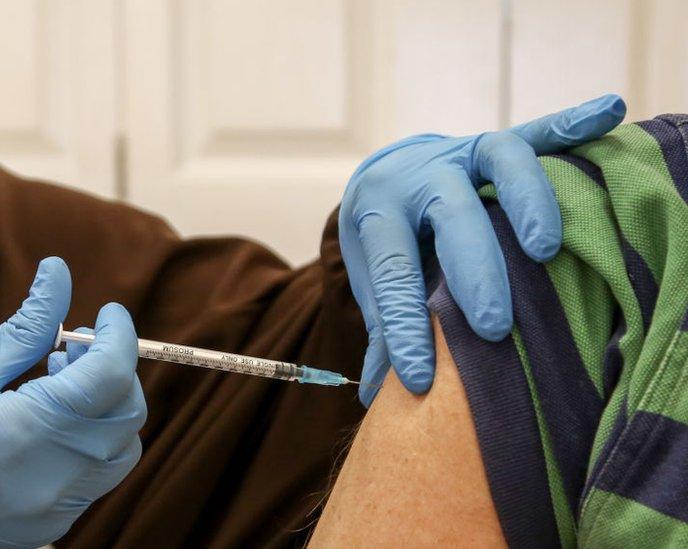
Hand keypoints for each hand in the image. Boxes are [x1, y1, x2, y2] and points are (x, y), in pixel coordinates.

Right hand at [0, 257, 145, 547]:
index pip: (110, 378)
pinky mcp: (48, 529)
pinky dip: (90, 442)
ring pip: (120, 452)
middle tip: (72, 347)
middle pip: (126, 416)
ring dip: (107, 409)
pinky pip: (95, 479)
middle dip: (115, 371)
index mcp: (26, 433)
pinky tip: (51, 421)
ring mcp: (53, 511)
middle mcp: (51, 480)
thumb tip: (60, 273)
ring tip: (58, 382)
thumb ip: (26, 326)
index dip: (119, 337)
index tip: (108, 313)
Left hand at [340, 95, 625, 406]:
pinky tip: (609, 112)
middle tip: (492, 325)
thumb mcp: (373, 279)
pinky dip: (572, 123)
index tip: (420, 379)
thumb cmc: (386, 242)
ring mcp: (462, 153)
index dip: (405, 327)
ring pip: (499, 159)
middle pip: (451, 215)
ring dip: (527, 199)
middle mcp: (422, 177)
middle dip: (473, 271)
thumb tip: (382, 395)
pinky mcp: (496, 143)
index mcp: (380, 213)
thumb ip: (384, 327)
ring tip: (545, 248)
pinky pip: (538, 128)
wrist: (386, 174)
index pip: (393, 272)